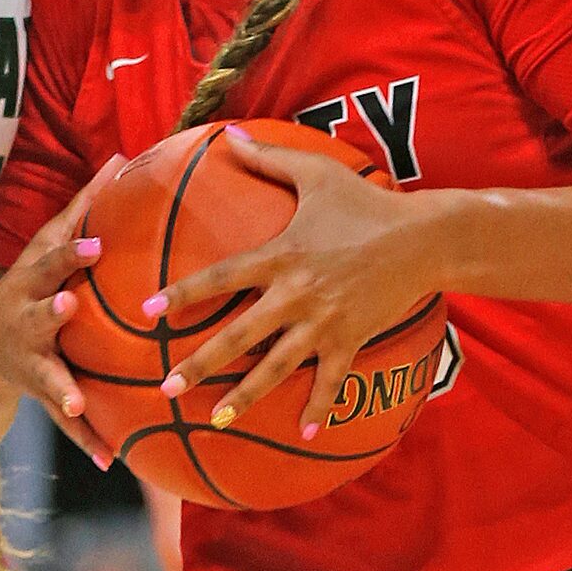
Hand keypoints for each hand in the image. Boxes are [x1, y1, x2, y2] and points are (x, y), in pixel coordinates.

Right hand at [0, 156, 124, 464]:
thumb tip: (126, 156)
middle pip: (40, 316)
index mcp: (34, 282)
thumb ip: (87, 205)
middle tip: (69, 310)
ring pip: (49, 376)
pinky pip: (65, 421)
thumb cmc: (31, 282)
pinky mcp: (43, 394)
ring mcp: (32, 361)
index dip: (72, 253)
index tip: (96, 245)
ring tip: (79, 402)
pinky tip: (109, 458)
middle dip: (53, 314)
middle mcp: (28, 322)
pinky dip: (85, 440)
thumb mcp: (49, 243)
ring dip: (63, 388)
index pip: (53, 262)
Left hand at [147, 126, 436, 436]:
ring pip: (275, 366)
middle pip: (238, 335)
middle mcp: (295, 294)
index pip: (220, 277)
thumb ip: (268, 159)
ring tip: (215, 420)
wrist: (421, 238)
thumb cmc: (364, 202)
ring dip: (244, 396)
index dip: (184, 294)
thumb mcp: (315, 173)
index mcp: (279, 255)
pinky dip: (319, 408)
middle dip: (200, 363)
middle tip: (166, 387)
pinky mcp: (350, 340)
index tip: (150, 311)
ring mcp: (322, 322)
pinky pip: (330, 381)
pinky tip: (304, 434)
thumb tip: (229, 136)